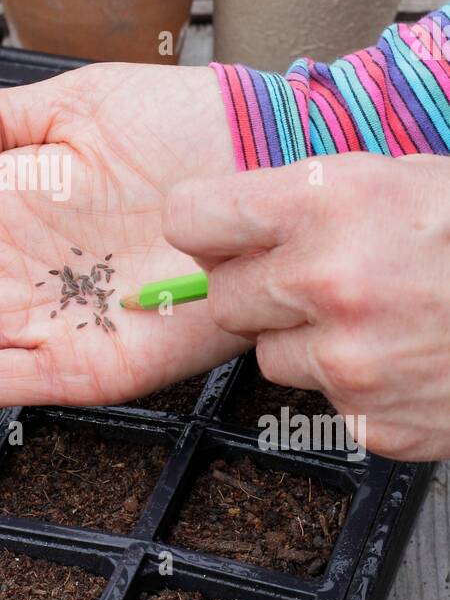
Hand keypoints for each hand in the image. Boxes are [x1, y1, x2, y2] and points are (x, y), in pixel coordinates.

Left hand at [164, 152, 449, 460]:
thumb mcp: (399, 177)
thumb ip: (309, 198)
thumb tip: (228, 219)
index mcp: (329, 203)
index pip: (193, 218)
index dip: (207, 228)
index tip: (220, 233)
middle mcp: (327, 282)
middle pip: (223, 299)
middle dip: (258, 291)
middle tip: (316, 277)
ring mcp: (350, 361)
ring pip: (271, 357)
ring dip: (306, 341)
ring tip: (379, 316)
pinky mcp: (374, 421)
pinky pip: (329, 402)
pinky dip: (358, 386)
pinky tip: (407, 355)